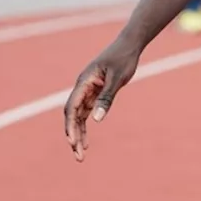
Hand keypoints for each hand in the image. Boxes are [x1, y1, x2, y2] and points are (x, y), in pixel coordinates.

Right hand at [63, 38, 140, 161]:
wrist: (129, 45)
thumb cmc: (123, 58)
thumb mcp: (117, 78)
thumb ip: (106, 98)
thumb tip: (96, 119)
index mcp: (84, 82)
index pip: (72, 107)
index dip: (70, 126)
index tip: (72, 141)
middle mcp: (82, 88)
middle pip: (72, 116)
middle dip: (73, 135)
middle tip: (78, 155)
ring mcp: (87, 91)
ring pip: (78, 117)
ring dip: (78, 135)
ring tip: (81, 154)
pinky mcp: (94, 94)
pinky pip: (86, 114)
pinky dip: (85, 127)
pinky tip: (86, 141)